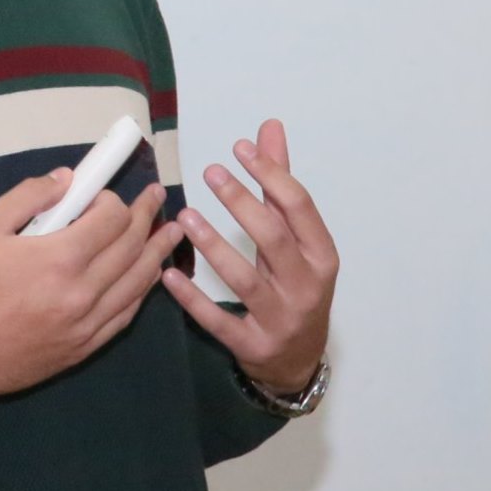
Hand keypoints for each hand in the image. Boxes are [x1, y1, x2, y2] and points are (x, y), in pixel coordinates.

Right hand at [0, 172, 184, 408]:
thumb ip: (27, 197)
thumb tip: (67, 179)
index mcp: (58, 259)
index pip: (111, 220)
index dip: (112, 200)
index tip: (100, 195)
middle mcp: (82, 293)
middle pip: (131, 248)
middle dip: (147, 217)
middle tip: (156, 198)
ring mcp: (86, 325)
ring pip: (138, 284)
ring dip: (158, 253)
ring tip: (172, 232)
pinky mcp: (84, 348)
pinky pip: (125, 315)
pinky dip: (141, 291)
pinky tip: (149, 276)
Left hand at [160, 119, 337, 393]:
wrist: (299, 361)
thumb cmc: (295, 285)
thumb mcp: (297, 239)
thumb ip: (279, 185)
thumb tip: (269, 128)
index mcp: (321, 255)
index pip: (298, 208)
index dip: (271, 174)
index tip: (239, 148)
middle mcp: (305, 287)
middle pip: (274, 239)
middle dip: (242, 203)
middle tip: (210, 172)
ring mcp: (280, 319)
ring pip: (245, 280)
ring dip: (214, 247)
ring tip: (186, 217)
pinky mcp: (253, 346)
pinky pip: (219, 321)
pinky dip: (193, 300)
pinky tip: (169, 274)